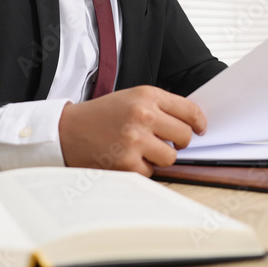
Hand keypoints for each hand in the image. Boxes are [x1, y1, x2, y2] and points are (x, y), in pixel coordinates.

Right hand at [58, 85, 206, 175]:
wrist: (67, 131)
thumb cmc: (102, 115)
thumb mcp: (131, 98)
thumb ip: (159, 107)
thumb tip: (191, 124)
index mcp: (146, 95)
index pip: (189, 110)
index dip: (199, 122)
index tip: (200, 129)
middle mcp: (143, 115)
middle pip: (184, 135)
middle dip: (180, 142)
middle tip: (170, 142)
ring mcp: (135, 140)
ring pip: (171, 157)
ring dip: (161, 157)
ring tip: (143, 149)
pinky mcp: (127, 163)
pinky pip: (151, 171)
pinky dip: (142, 168)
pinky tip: (127, 158)